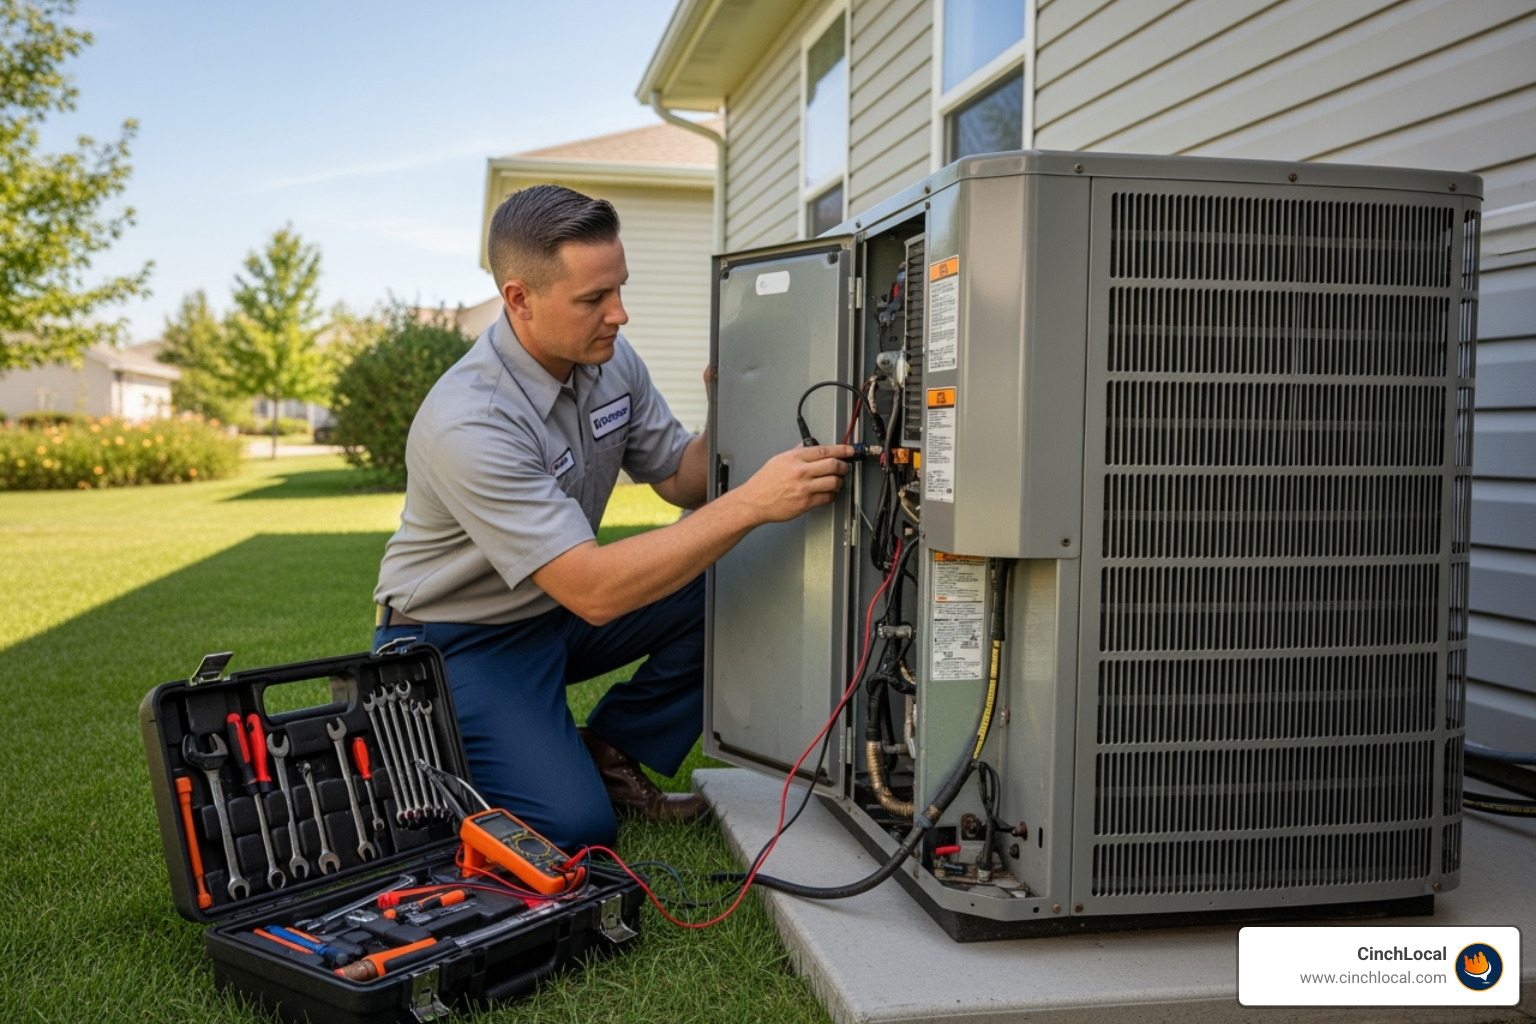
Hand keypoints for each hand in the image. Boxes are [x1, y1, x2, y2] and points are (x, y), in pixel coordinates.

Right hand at [732, 444, 852, 523]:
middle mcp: (800, 471)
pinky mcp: (805, 503)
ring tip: (837, 482)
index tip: (849, 451)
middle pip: (834, 465)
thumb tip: (810, 446)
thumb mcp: (779, 459)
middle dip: (844, 466)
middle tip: (845, 468)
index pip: (825, 450)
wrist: (754, 501)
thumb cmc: (764, 482)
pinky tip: (828, 493)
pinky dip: (832, 495)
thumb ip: (796, 452)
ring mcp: (804, 488)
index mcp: (795, 458)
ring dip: (840, 482)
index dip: (842, 450)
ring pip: (834, 482)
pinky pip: (828, 497)